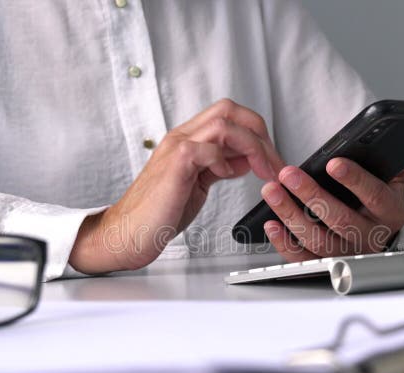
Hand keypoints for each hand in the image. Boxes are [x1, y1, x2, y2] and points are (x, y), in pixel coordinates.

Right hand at [70, 99, 284, 272]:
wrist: (129, 233)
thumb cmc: (161, 212)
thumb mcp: (200, 184)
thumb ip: (220, 167)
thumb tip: (245, 160)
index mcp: (189, 139)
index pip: (229, 115)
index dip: (256, 132)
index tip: (271, 160)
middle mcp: (182, 137)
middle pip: (229, 109)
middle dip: (260, 132)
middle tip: (274, 163)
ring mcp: (177, 147)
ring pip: (223, 123)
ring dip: (253, 146)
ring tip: (263, 171)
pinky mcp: (175, 164)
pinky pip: (208, 149)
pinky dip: (226, 161)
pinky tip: (228, 176)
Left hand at [261, 135, 403, 261]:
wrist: (372, 239)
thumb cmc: (378, 204)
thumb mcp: (396, 182)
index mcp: (389, 214)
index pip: (374, 196)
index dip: (355, 180)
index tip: (334, 163)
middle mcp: (368, 237)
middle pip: (340, 220)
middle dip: (311, 195)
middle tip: (289, 174)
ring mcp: (345, 254)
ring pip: (318, 240)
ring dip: (291, 215)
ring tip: (272, 191)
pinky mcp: (322, 265)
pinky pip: (302, 259)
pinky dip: (283, 243)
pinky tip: (271, 223)